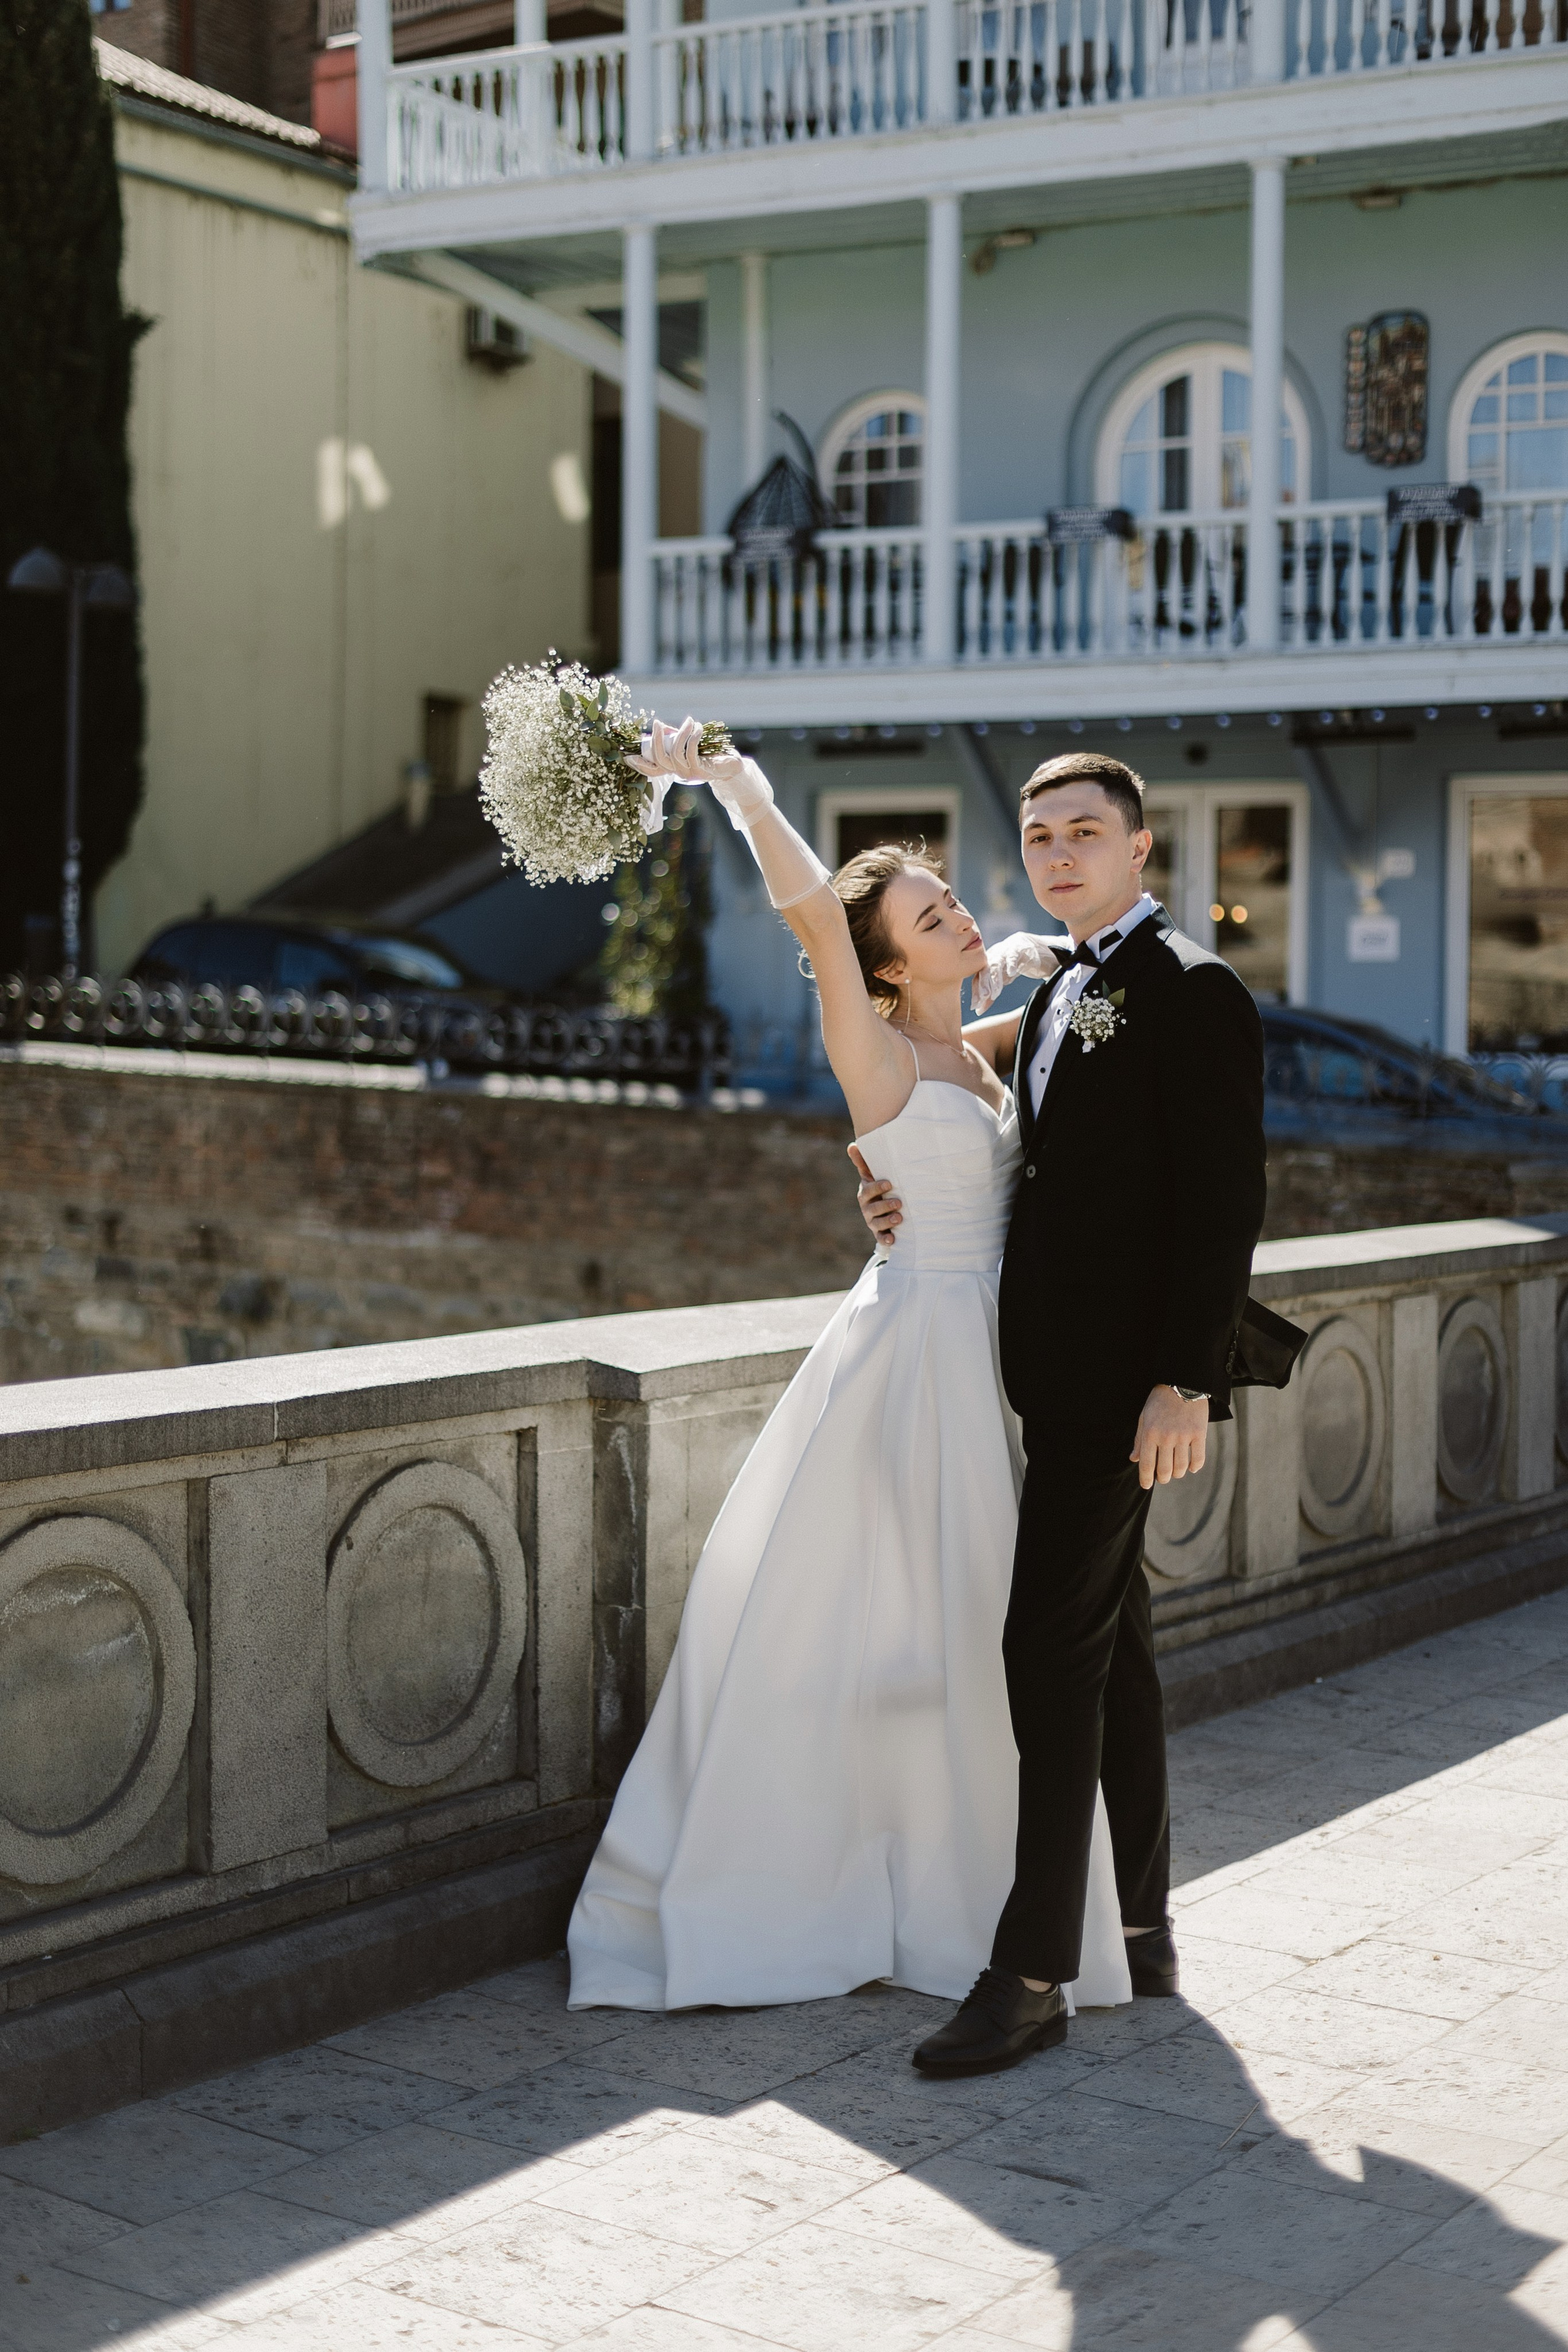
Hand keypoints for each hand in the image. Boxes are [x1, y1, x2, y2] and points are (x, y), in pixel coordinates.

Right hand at [632, 718, 772, 827]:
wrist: (732, 766)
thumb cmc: (710, 753)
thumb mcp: (689, 745)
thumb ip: (675, 738)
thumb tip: (661, 727)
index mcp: (674, 769)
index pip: (652, 770)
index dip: (639, 764)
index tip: (627, 756)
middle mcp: (678, 773)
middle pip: (659, 759)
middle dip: (656, 739)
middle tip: (658, 723)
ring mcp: (689, 773)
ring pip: (675, 753)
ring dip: (681, 733)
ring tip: (690, 722)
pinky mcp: (701, 771)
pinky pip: (691, 751)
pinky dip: (693, 736)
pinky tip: (698, 728)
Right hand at [849, 1145, 901, 1247]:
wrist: (885, 1209)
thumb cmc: (879, 1188)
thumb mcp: (872, 1175)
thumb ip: (863, 1162)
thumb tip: (852, 1145)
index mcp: (866, 1193)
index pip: (868, 1190)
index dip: (877, 1187)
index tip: (890, 1184)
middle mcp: (867, 1208)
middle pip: (872, 1208)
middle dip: (885, 1206)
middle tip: (899, 1203)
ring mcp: (873, 1221)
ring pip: (877, 1223)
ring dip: (887, 1221)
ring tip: (899, 1218)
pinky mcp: (880, 1233)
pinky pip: (880, 1238)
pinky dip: (885, 1239)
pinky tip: (892, 1238)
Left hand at [971, 931, 1063, 1015]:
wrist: (1035, 948)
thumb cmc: (1016, 965)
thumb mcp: (1004, 980)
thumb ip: (992, 993)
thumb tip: (979, 1011)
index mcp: (988, 962)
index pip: (978, 976)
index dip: (976, 991)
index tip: (975, 1006)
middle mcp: (994, 955)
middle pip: (985, 970)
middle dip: (983, 986)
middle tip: (982, 1000)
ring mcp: (1006, 950)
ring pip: (997, 964)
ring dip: (995, 979)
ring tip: (995, 994)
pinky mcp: (1020, 948)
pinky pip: (1013, 955)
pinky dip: (1011, 964)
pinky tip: (1011, 974)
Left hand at [1130, 1385, 1208, 1489]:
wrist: (1182, 1383)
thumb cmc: (1160, 1401)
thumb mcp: (1144, 1417)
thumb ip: (1139, 1440)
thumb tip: (1134, 1459)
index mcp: (1150, 1433)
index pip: (1146, 1464)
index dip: (1146, 1479)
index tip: (1146, 1485)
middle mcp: (1166, 1437)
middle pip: (1165, 1470)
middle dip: (1163, 1478)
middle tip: (1163, 1478)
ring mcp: (1183, 1436)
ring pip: (1181, 1467)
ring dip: (1178, 1474)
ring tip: (1176, 1472)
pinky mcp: (1199, 1434)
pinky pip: (1198, 1459)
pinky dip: (1194, 1467)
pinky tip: (1191, 1468)